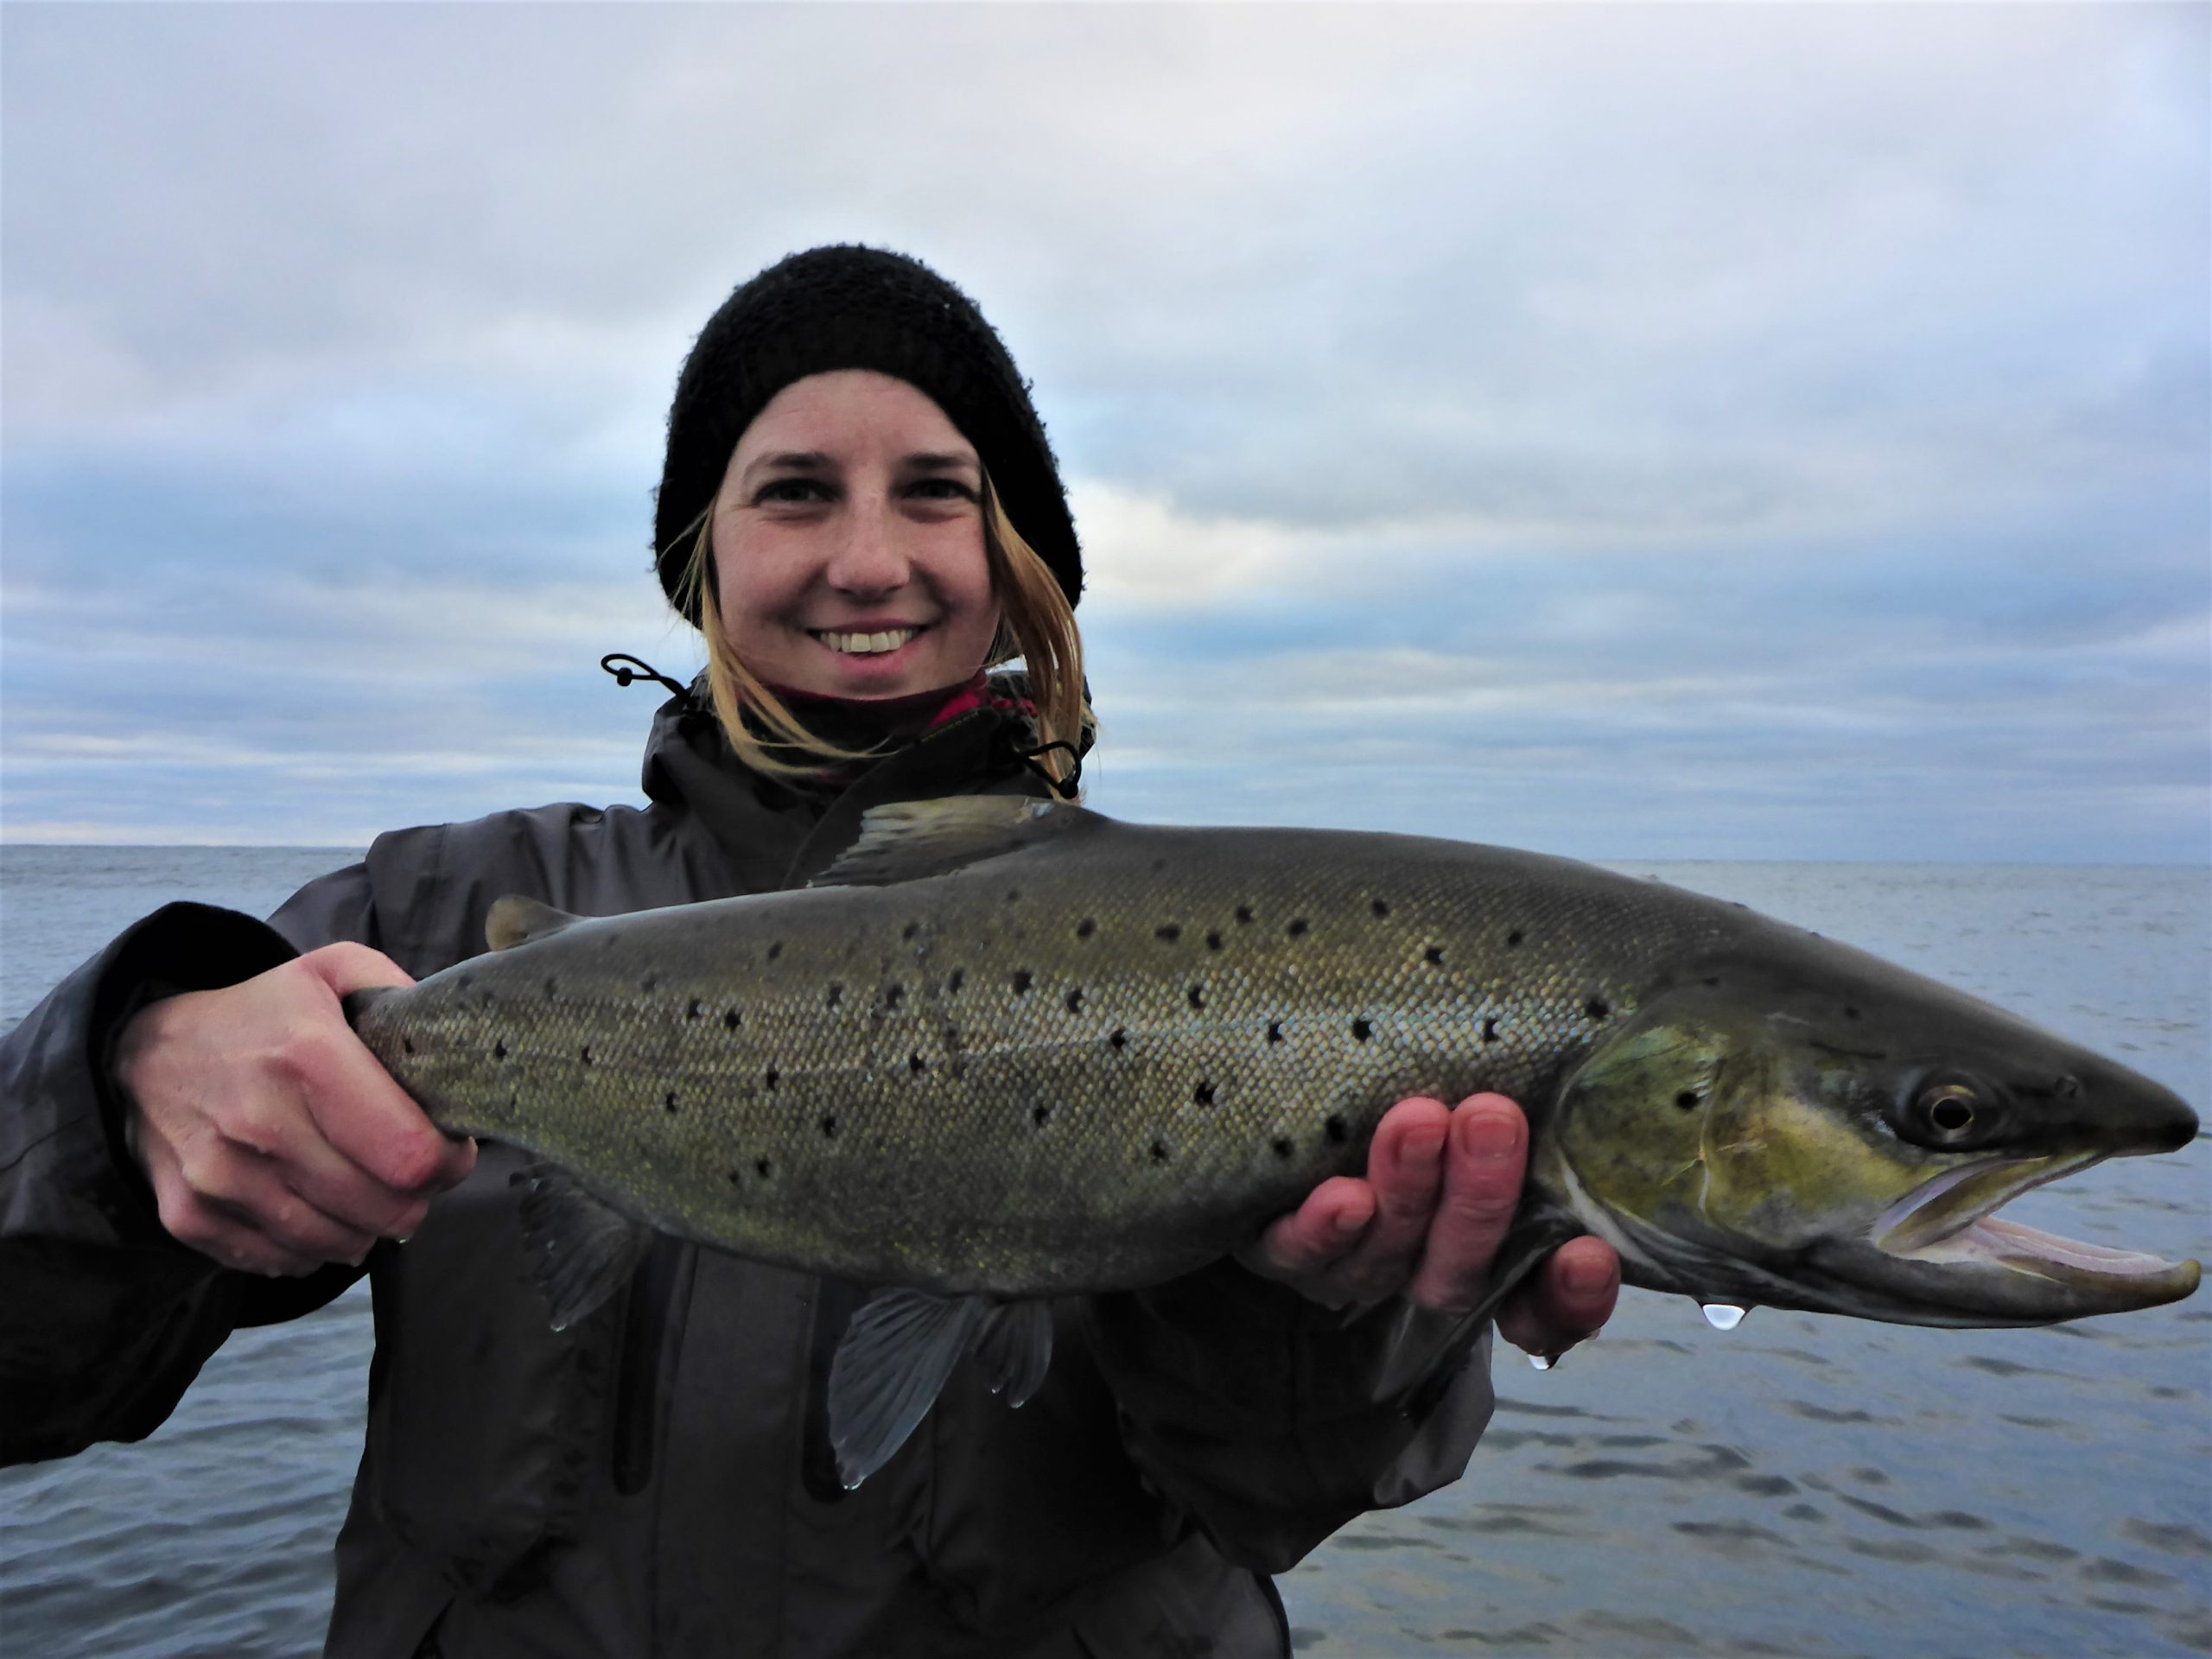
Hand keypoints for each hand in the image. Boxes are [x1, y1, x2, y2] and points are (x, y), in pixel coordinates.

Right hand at [115, 944, 476, 1275]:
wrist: (144, 1057)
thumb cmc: (259, 1018)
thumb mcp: (330, 973)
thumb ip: (399, 994)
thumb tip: (450, 1043)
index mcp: (308, 1056)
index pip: (411, 1155)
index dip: (448, 1162)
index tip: (449, 1149)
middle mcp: (260, 1122)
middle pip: (385, 1209)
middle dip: (415, 1196)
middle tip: (407, 1170)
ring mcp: (221, 1176)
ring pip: (340, 1243)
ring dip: (368, 1225)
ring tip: (365, 1186)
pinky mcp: (192, 1216)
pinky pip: (287, 1260)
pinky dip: (315, 1244)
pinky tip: (316, 1205)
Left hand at [1238, 1094, 1619, 1361]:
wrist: (1302, 1123)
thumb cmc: (1434, 1095)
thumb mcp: (1486, 1105)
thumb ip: (1534, 1100)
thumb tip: (1593, 1035)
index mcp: (1497, 1255)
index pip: (1549, 1306)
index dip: (1572, 1296)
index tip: (1588, 1255)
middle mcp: (1430, 1272)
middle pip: (1466, 1265)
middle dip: (1481, 1197)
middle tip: (1492, 1119)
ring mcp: (1360, 1268)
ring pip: (1389, 1251)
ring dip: (1408, 1188)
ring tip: (1418, 1119)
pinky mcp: (1289, 1252)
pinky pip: (1302, 1254)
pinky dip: (1324, 1229)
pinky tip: (1341, 1195)